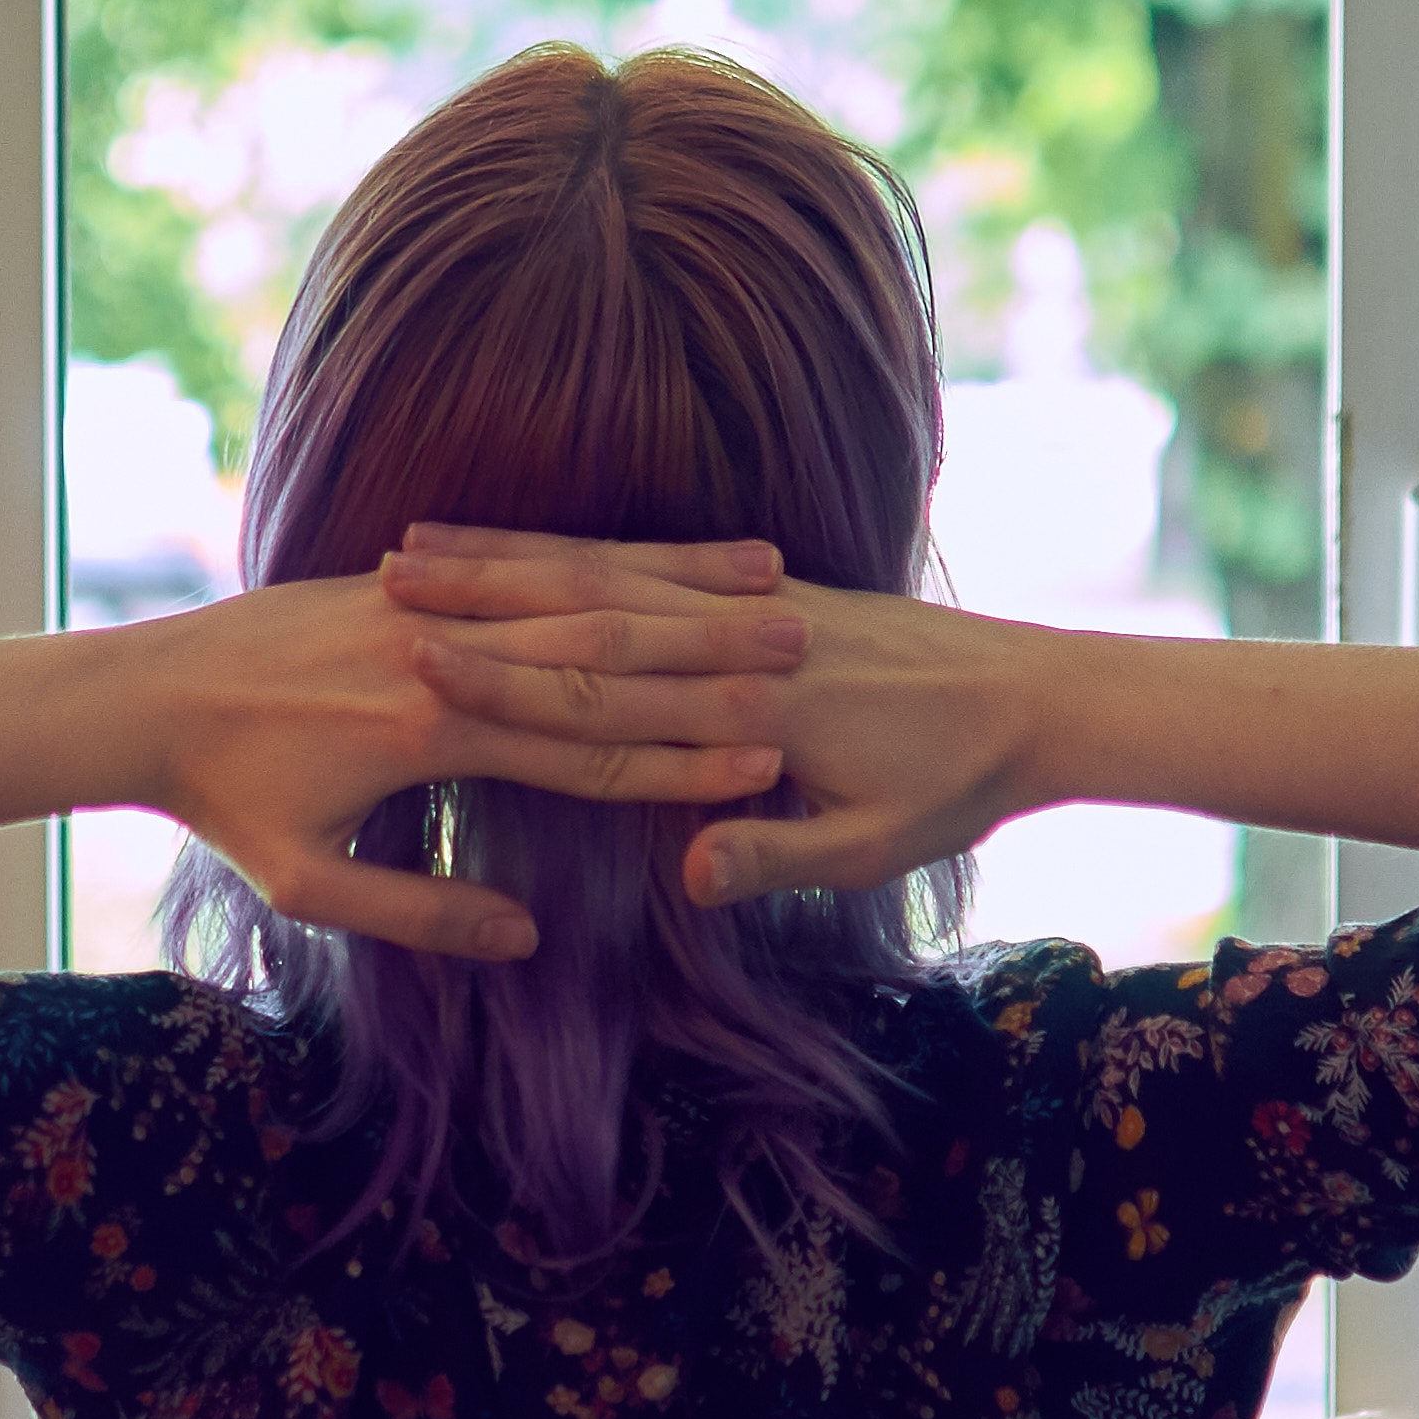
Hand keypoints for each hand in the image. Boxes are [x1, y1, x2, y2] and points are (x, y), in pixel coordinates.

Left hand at [141, 565, 808, 956]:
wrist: (144, 692)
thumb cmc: (223, 802)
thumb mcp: (308, 883)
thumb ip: (421, 911)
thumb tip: (525, 935)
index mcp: (430, 734)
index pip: (584, 754)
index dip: (679, 765)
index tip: (766, 767)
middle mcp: (441, 656)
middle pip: (604, 662)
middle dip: (711, 667)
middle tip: (806, 667)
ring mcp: (430, 603)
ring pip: (580, 597)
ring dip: (683, 598)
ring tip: (774, 593)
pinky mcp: (413, 576)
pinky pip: (529, 564)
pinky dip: (609, 559)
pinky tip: (672, 556)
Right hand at [383, 528, 1043, 909]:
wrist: (1037, 696)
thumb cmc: (956, 787)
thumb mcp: (874, 844)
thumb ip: (778, 856)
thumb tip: (688, 871)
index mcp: (756, 704)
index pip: (604, 689)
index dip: (505, 679)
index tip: (415, 667)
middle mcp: (745, 634)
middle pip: (587, 609)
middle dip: (480, 597)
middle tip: (380, 587)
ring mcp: (754, 598)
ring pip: (608, 569)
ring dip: (510, 558)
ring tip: (417, 550)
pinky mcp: (768, 585)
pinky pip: (650, 559)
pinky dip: (573, 552)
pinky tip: (516, 548)